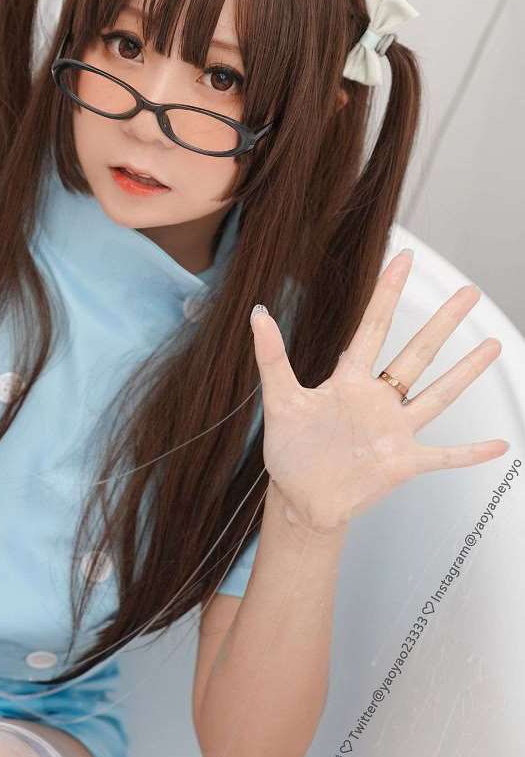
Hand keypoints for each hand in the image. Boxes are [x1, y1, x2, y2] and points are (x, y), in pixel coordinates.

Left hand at [250, 249, 505, 536]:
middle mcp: (377, 400)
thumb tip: (257, 312)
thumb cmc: (290, 450)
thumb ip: (271, 356)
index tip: (403, 258)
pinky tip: (499, 445)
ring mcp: (394, 430)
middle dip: (443, 322)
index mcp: (348, 380)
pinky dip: (471, 453)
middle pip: (417, 352)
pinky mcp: (402, 463)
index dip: (388, 292)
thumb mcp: (279, 400)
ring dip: (465, 371)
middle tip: (468, 292)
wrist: (298, 498)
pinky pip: (444, 456)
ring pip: (438, 395)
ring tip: (493, 344)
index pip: (374, 326)